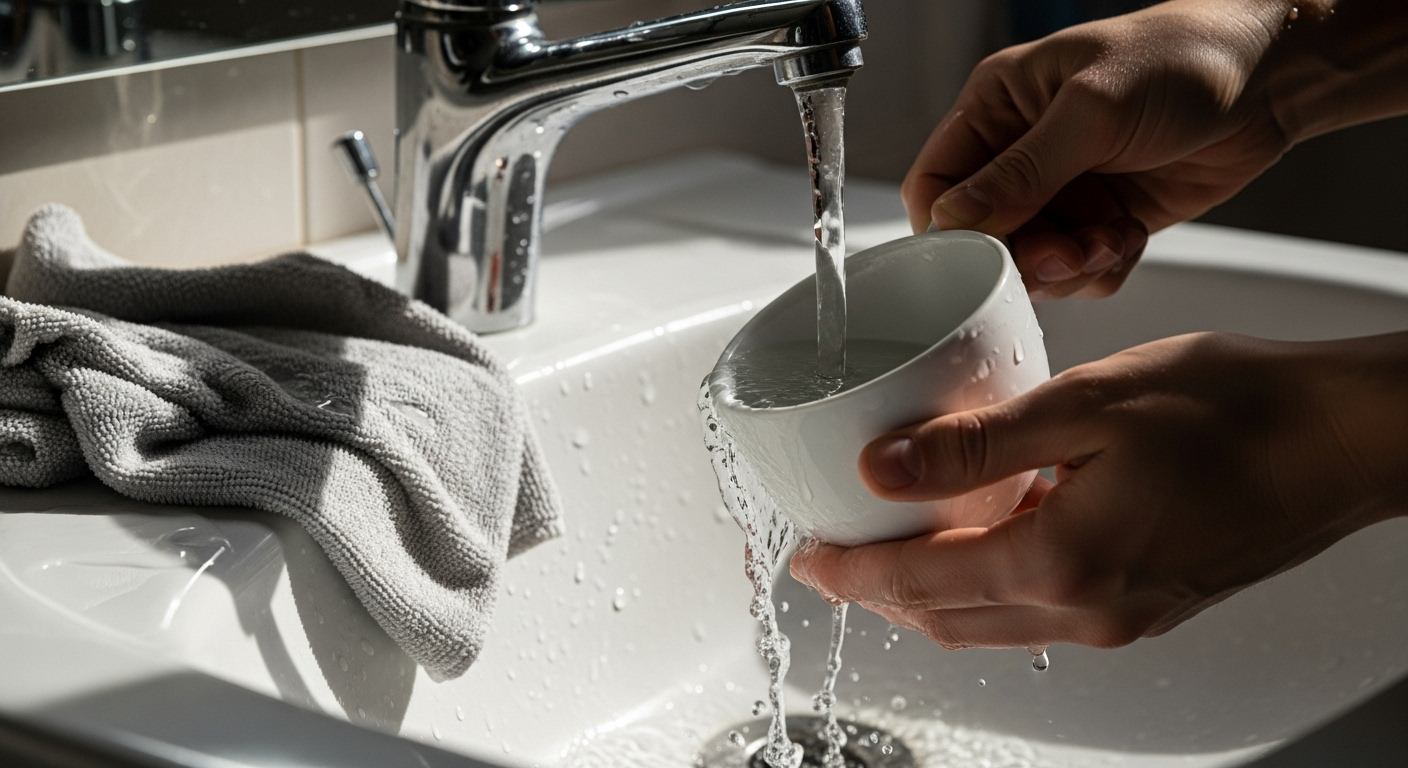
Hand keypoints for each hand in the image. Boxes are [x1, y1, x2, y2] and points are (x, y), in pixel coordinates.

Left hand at [790, 333, 1407, 649]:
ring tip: (896, 544)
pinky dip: (991, 584)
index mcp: (1060, 565)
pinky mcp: (1147, 604)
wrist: (1344, 441)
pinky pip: (1041, 609)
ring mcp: (1121, 617)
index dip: (850, 572)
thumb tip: (880, 470)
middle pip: (946, 618)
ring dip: (933, 591)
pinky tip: (987, 535)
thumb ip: (976, 443)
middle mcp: (1086, 611)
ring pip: (993, 621)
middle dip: (880, 590)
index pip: (917, 586)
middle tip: (835, 551)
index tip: (805, 556)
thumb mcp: (1086, 406)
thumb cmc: (1236, 412)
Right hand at [904, 0, 1300, 299]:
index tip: (985, 253)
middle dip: (1023, 255)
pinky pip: (1077, 271)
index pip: (936, 185)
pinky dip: (1100, 268)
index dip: (951, 229)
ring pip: (1030, 262)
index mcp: (998, 106)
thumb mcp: (1094, 110)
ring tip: (1108, 237)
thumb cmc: (1185, 58)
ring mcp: (1063, 189)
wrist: (1274, 76)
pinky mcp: (1102, 219)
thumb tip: (956, 218)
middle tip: (1063, 254)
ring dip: (1068, 266)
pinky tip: (1129, 237)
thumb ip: (1022, 171)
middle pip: (983, 237)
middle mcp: (1022, 151)